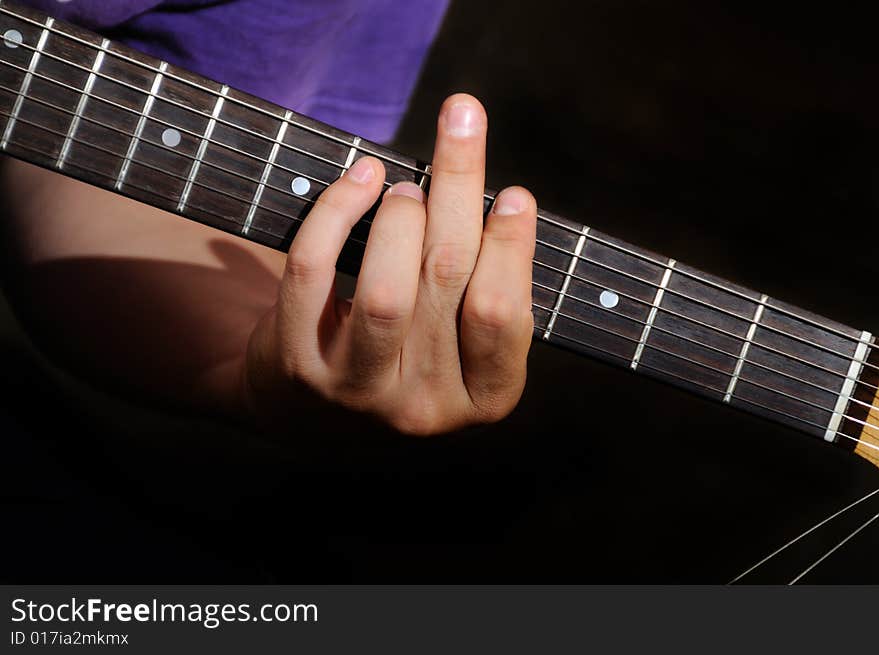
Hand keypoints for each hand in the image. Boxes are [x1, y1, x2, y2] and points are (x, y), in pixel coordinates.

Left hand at [243, 94, 536, 434]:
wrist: (315, 416)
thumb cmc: (409, 359)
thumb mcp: (464, 349)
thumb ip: (485, 291)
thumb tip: (504, 204)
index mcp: (483, 398)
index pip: (502, 315)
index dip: (509, 246)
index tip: (514, 192)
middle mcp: (424, 407)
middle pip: (446, 280)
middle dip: (458, 186)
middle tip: (462, 118)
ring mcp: (358, 392)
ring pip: (384, 290)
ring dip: (399, 216)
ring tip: (406, 186)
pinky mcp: (300, 367)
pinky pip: (313, 275)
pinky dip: (336, 212)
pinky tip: (360, 180)